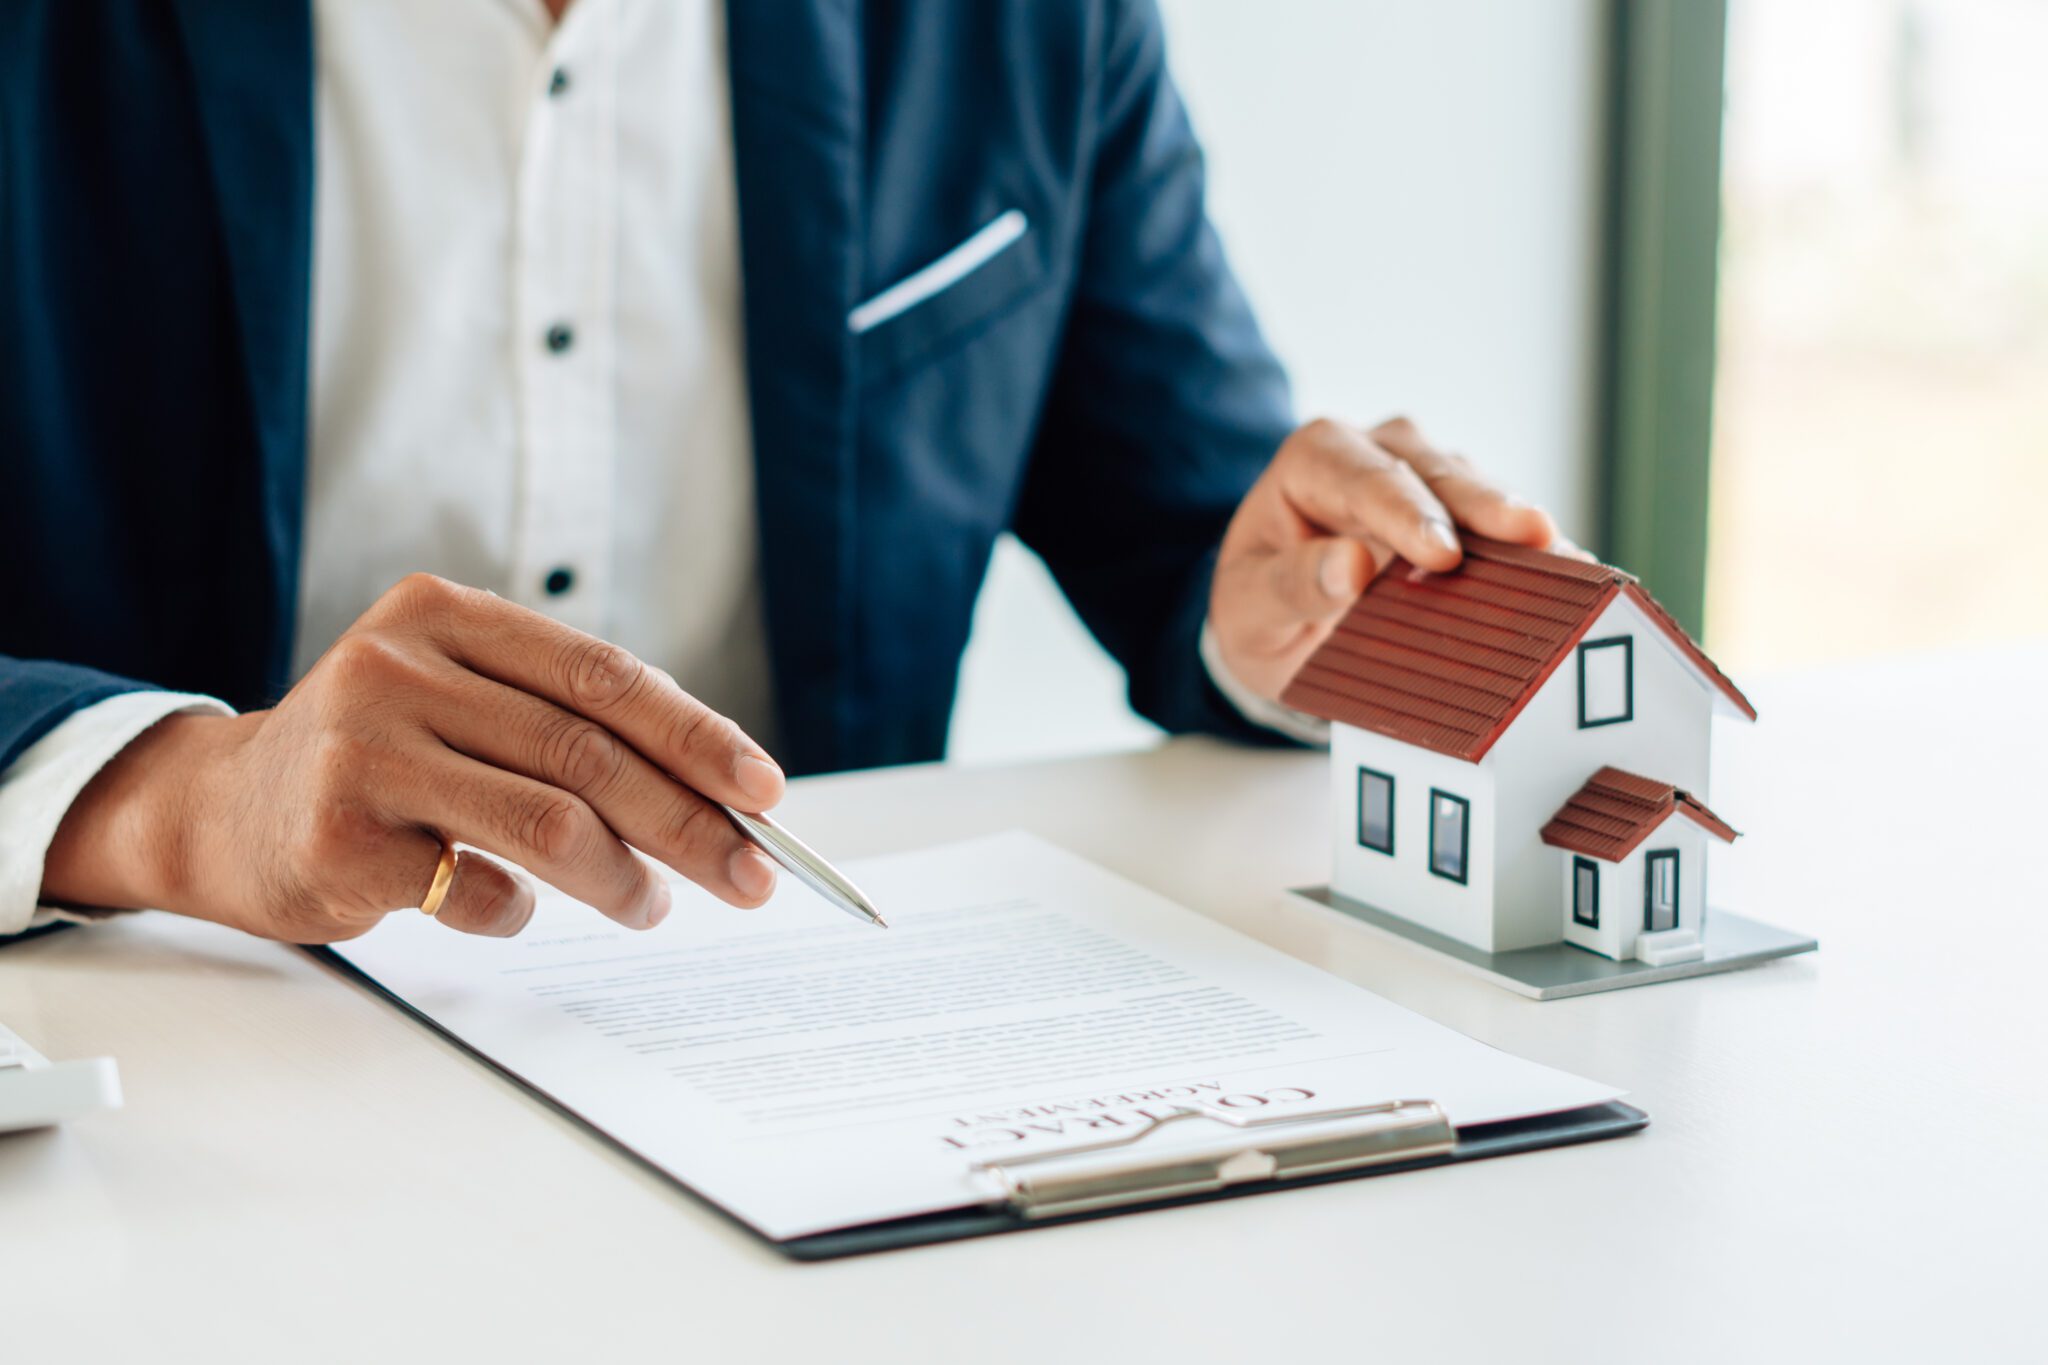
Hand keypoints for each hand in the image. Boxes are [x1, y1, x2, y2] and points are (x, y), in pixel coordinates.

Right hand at [42, 575, 786, 941]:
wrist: (225, 811)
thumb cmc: (380, 760)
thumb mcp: (462, 703)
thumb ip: (567, 727)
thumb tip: (721, 794)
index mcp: (446, 616)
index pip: (604, 676)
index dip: (698, 735)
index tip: (765, 792)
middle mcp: (398, 667)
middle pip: (588, 752)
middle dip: (689, 824)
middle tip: (749, 877)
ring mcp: (361, 751)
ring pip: (548, 822)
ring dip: (624, 879)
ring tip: (652, 907)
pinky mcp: (337, 838)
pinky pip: (476, 888)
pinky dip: (520, 911)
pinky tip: (518, 910)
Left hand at [1209, 416, 1569, 701]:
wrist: (1277, 620)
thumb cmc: (1257, 603)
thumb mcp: (1249, 604)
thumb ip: (1292, 584)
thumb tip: (1350, 567)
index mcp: (1315, 458)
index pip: (1365, 477)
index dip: (1408, 513)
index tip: (1442, 555)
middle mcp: (1378, 452)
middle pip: (1437, 471)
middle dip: (1485, 504)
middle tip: (1534, 536)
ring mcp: (1427, 480)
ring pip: (1479, 491)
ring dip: (1521, 528)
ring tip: (1567, 562)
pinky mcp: (1464, 515)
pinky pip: (1503, 528)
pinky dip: (1534, 555)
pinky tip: (1573, 576)